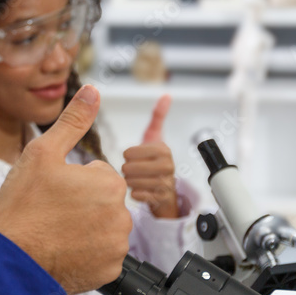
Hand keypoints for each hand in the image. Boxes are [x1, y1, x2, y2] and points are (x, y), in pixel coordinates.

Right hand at [0, 85, 131, 294]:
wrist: (13, 259)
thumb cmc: (24, 206)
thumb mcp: (42, 153)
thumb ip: (72, 121)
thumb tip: (93, 91)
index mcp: (109, 183)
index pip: (97, 174)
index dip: (72, 180)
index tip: (53, 191)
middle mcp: (121, 215)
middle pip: (102, 200)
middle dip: (82, 203)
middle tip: (52, 211)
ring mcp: (117, 245)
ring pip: (103, 226)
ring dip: (85, 227)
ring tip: (55, 230)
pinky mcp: (109, 270)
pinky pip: (101, 254)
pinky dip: (86, 252)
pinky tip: (64, 249)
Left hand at [121, 95, 179, 218]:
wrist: (166, 188)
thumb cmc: (155, 159)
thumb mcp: (155, 136)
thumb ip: (158, 116)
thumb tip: (166, 95)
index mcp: (163, 149)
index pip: (128, 153)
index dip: (127, 155)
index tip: (134, 156)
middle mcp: (168, 166)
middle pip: (128, 168)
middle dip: (127, 169)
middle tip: (135, 169)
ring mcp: (165, 184)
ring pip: (131, 182)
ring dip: (130, 182)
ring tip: (138, 179)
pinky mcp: (161, 200)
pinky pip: (137, 196)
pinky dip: (135, 193)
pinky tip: (141, 190)